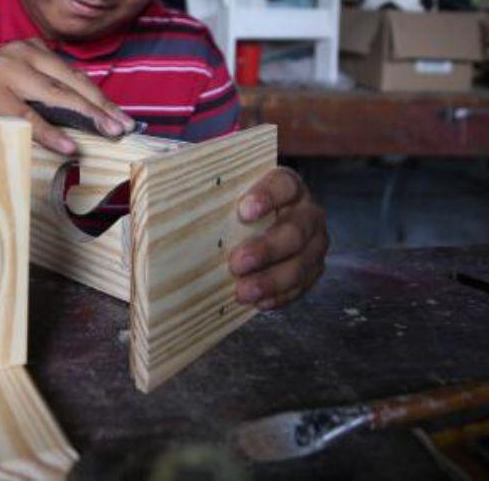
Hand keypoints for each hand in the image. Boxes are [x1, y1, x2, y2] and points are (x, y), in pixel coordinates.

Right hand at [0, 39, 136, 154]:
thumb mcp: (13, 80)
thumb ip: (44, 87)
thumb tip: (88, 113)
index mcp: (29, 48)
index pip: (73, 74)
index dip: (100, 97)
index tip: (123, 117)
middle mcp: (20, 54)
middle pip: (71, 83)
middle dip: (101, 107)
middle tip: (125, 126)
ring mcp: (6, 74)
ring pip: (57, 96)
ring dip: (87, 116)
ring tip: (109, 132)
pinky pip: (29, 118)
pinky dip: (52, 134)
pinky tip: (70, 146)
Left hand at [227, 166, 327, 310]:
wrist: (261, 221)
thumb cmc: (240, 204)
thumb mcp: (233, 191)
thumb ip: (217, 191)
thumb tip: (174, 187)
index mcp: (288, 185)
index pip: (284, 186)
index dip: (267, 197)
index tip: (243, 211)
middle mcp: (307, 212)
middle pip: (295, 230)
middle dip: (266, 249)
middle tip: (237, 263)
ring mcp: (314, 242)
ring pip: (301, 263)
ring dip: (272, 280)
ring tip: (243, 291)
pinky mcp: (313, 268)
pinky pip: (302, 286)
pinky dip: (280, 296)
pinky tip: (259, 302)